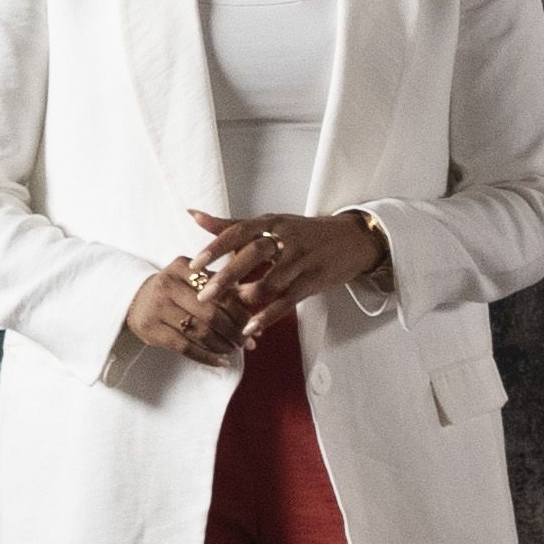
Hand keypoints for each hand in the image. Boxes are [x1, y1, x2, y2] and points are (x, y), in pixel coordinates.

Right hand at [123, 255, 252, 366]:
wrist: (134, 298)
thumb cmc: (177, 291)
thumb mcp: (197, 283)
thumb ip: (228, 296)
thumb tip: (259, 325)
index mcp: (184, 267)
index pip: (221, 291)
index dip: (240, 311)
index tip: (251, 324)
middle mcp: (168, 283)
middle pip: (212, 313)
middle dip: (233, 331)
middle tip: (244, 341)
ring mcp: (157, 306)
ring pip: (200, 331)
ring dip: (222, 345)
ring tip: (233, 350)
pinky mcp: (151, 329)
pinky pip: (185, 347)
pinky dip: (207, 357)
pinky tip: (220, 362)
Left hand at [185, 209, 387, 340]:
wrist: (350, 239)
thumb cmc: (302, 233)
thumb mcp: (270, 223)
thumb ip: (231, 225)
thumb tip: (193, 215)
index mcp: (271, 222)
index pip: (239, 231)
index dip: (216, 247)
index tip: (195, 264)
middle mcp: (286, 238)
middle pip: (252, 255)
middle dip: (226, 277)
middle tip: (203, 296)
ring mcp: (301, 261)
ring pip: (269, 283)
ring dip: (246, 300)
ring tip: (228, 312)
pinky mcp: (313, 282)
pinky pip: (286, 302)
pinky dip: (267, 317)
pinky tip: (249, 329)